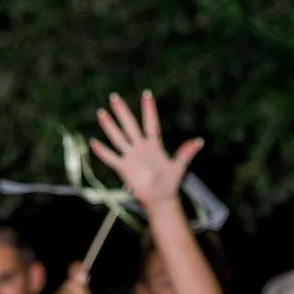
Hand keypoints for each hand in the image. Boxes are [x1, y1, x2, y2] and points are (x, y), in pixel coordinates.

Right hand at [89, 90, 202, 209]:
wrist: (159, 199)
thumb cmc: (170, 183)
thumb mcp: (179, 167)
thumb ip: (186, 153)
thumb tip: (199, 141)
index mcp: (154, 145)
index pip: (151, 123)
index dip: (149, 109)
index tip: (146, 93)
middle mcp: (140, 148)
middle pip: (129, 125)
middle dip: (122, 112)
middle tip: (114, 97)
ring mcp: (130, 157)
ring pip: (118, 138)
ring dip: (109, 126)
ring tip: (101, 113)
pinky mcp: (123, 168)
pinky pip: (111, 158)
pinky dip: (102, 151)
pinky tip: (94, 141)